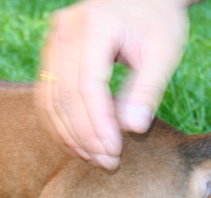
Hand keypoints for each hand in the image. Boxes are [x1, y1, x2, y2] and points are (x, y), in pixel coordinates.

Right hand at [37, 0, 189, 168]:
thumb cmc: (158, 22)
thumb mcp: (163, 52)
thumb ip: (147, 90)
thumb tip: (133, 130)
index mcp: (95, 25)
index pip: (88, 85)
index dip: (98, 124)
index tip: (114, 152)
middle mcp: (65, 30)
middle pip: (65, 96)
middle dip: (85, 136)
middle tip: (107, 163)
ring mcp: (53, 41)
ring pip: (50, 100)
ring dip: (70, 135)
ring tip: (94, 158)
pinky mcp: (50, 54)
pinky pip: (47, 96)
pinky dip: (60, 124)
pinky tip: (78, 144)